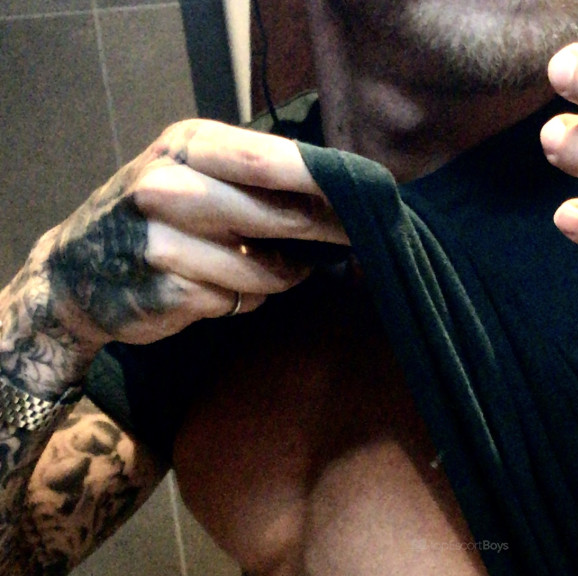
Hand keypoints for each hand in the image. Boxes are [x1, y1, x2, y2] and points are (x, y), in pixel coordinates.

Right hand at [0, 119, 346, 396]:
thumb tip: (337, 196)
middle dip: (327, 231)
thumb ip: (251, 179)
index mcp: (188, 144)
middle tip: (358, 239)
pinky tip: (224, 290)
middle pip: (281, 213)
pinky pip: (241, 299)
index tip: (370, 196)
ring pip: (268, 268)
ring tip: (271, 271)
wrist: (77, 273)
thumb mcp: (191, 175)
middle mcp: (173, 184)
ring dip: (282, 276)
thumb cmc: (153, 221)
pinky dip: (246, 299)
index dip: (326, 182)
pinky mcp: (172, 289)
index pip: (274, 160)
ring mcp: (168, 240)